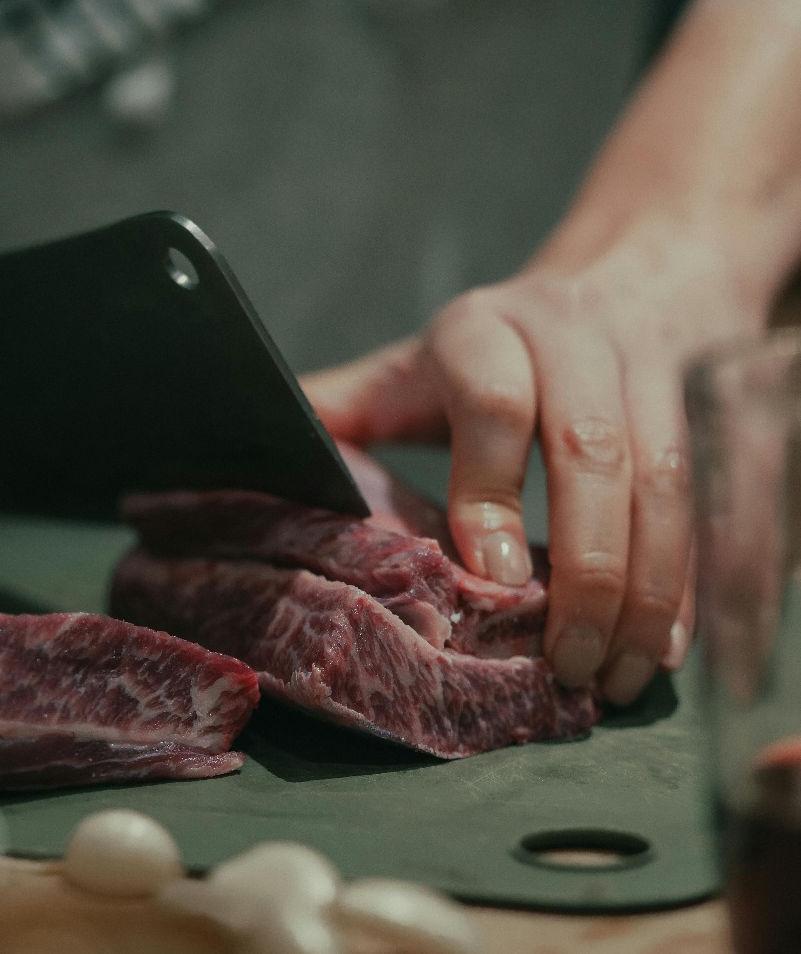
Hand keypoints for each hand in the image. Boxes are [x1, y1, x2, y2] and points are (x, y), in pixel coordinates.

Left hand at [303, 213, 765, 702]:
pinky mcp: (706, 409)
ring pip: (666, 481)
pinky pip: (710, 499)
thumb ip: (346, 412)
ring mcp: (652, 372)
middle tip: (564, 664)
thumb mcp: (413, 367)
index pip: (494, 403)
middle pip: (595, 449)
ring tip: (618, 675)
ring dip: (648, 589)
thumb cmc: (499, 346)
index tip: (491, 580)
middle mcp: (575, 340)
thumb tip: (243, 454)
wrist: (631, 277)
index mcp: (485, 329)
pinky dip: (693, 580)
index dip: (492, 491)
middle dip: (587, 567)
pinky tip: (667, 644)